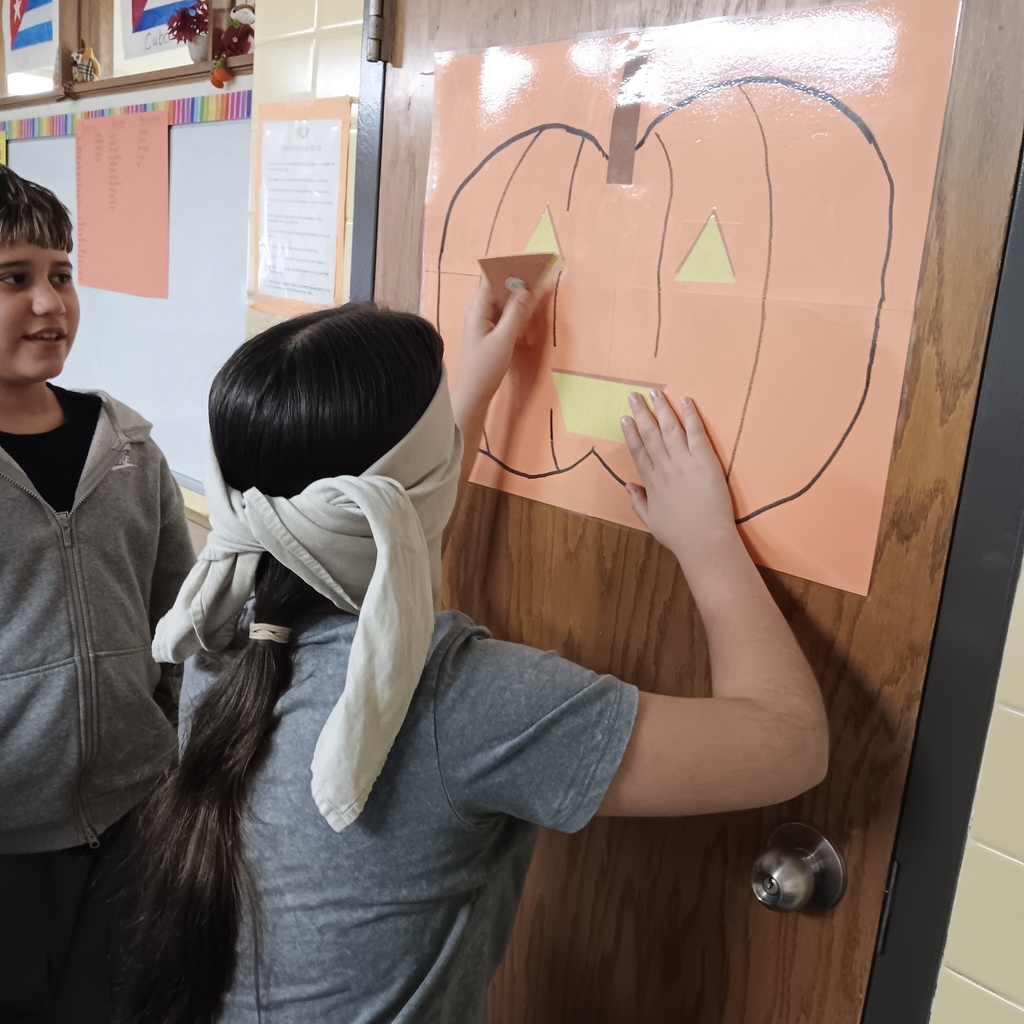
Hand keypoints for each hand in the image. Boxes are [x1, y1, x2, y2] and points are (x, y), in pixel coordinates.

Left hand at [452, 276, 543, 413]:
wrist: (474, 393)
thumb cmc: (485, 367)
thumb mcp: (504, 339)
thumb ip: (515, 313)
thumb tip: (526, 289)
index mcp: (477, 310)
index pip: (491, 279)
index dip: (508, 268)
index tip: (527, 262)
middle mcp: (478, 312)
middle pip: (498, 288)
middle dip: (517, 280)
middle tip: (538, 272)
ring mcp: (483, 322)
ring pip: (502, 301)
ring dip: (518, 295)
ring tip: (538, 284)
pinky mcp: (489, 332)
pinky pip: (503, 314)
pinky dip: (515, 310)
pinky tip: (528, 308)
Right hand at [621, 391, 738, 576]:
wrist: (704, 540)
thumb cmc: (679, 534)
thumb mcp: (651, 521)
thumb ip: (638, 502)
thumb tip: (629, 486)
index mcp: (651, 482)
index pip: (639, 452)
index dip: (631, 433)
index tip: (625, 417)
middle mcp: (664, 468)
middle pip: (650, 435)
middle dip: (641, 413)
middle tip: (633, 395)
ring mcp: (683, 462)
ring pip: (669, 429)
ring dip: (661, 409)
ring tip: (654, 392)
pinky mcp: (704, 460)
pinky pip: (695, 433)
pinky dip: (690, 416)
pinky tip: (685, 400)